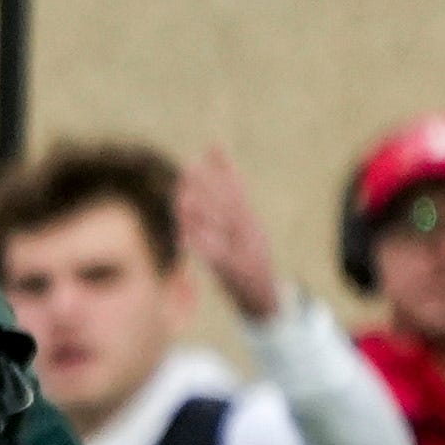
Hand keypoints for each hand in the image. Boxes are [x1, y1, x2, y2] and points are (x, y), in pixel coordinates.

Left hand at [182, 146, 285, 321]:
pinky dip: (199, 246)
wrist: (262, 296)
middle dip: (208, 185)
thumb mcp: (245, 231)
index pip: (238, 189)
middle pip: (229, 204)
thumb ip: (234, 205)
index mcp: (251, 221)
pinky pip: (215, 257)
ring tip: (182, 197)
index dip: (224, 169)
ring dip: (201, 212)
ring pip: (223, 228)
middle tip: (188, 167)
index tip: (209, 148)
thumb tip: (221, 184)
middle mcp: (250, 232)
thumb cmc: (247, 260)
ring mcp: (244, 251)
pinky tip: (182, 236)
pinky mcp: (234, 271)